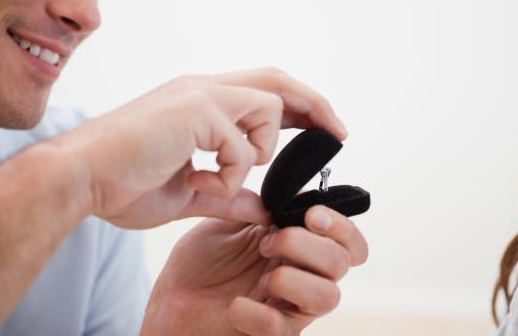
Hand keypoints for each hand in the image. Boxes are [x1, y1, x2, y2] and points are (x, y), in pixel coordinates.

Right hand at [51, 67, 346, 227]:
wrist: (76, 178)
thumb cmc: (121, 182)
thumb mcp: (187, 193)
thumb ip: (226, 194)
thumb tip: (261, 206)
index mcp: (200, 102)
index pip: (264, 91)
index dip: (300, 106)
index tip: (326, 129)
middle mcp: (204, 88)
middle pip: (278, 78)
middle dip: (315, 103)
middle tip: (339, 132)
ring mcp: (200, 96)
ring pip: (269, 107)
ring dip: (261, 149)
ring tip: (224, 174)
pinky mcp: (196, 112)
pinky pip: (242, 146)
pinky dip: (231, 175)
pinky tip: (199, 181)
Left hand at [140, 206, 368, 335]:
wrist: (169, 301)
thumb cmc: (202, 262)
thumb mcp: (231, 222)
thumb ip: (263, 208)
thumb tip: (296, 195)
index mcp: (302, 246)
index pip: (349, 243)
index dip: (342, 228)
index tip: (311, 215)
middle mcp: (305, 277)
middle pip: (340, 263)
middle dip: (307, 246)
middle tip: (268, 243)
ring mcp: (291, 308)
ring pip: (327, 297)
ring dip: (293, 279)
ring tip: (261, 277)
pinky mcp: (270, 334)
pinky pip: (282, 327)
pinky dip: (258, 313)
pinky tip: (236, 304)